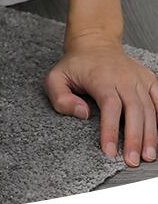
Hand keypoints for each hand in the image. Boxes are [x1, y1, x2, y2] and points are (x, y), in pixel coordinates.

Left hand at [44, 33, 157, 165]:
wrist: (95, 41)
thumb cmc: (76, 64)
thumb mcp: (55, 77)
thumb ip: (60, 98)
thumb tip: (83, 113)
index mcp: (101, 78)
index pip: (110, 107)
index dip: (111, 131)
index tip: (110, 152)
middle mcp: (123, 77)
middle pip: (134, 110)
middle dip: (135, 138)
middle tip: (132, 161)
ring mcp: (137, 78)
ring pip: (149, 108)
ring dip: (150, 134)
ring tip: (148, 156)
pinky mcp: (148, 78)